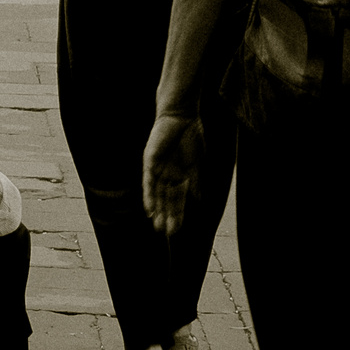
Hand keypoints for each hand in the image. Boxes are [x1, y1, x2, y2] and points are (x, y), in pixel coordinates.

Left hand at [143, 113, 204, 235]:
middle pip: (167, 200)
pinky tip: (149, 209)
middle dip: (168, 216)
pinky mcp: (150, 161)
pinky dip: (149, 196)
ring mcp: (158, 168)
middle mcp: (167, 174)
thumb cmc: (191, 135)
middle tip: (167, 233)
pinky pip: (148, 182)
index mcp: (179, 175)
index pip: (177, 199)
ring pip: (157, 194)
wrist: (182, 116)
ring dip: (158, 210)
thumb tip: (200, 199)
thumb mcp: (196, 162)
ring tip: (158, 226)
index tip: (176, 230)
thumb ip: (196, 181)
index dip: (177, 214)